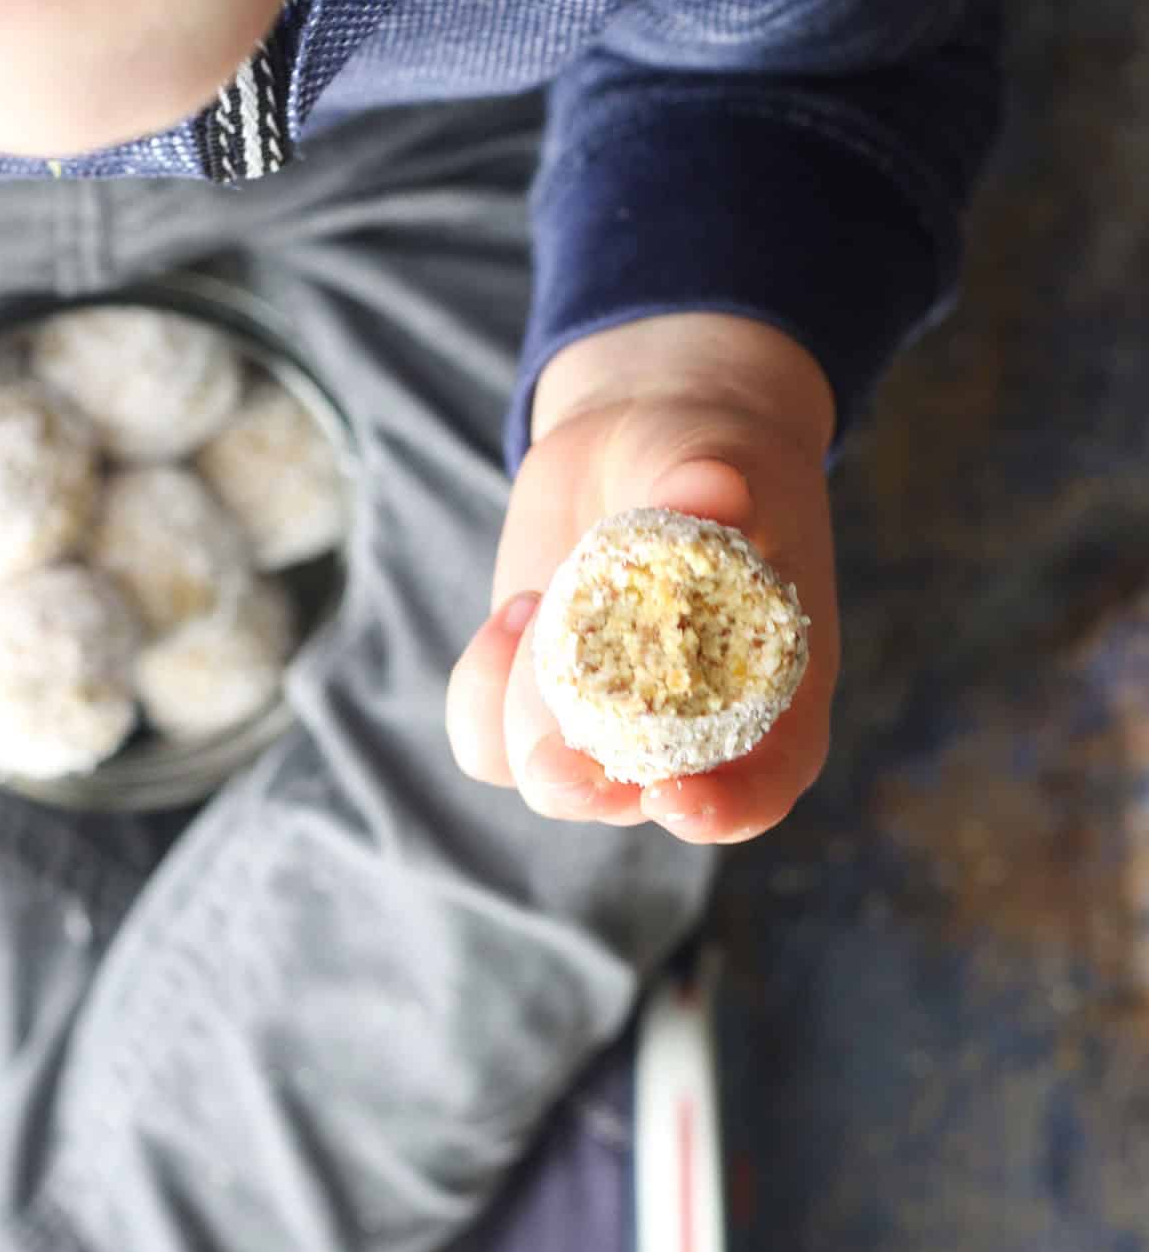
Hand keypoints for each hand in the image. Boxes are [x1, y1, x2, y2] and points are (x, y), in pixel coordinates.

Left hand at [446, 315, 840, 845]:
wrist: (640, 443)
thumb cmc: (708, 456)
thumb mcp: (718, 457)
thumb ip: (712, 483)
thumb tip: (712, 493)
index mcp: (768, 691)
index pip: (764, 784)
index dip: (726, 808)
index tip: (675, 795)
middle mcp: (686, 727)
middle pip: (638, 801)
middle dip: (590, 791)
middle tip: (558, 758)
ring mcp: (604, 721)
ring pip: (550, 780)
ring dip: (524, 717)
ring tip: (535, 603)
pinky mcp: (537, 700)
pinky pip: (489, 739)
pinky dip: (482, 692)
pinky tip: (511, 615)